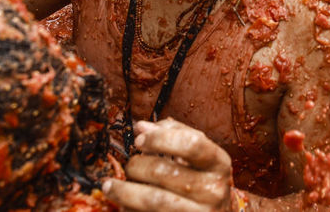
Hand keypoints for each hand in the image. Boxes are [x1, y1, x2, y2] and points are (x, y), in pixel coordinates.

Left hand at [104, 119, 232, 210]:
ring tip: (110, 186)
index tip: (139, 140)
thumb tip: (141, 126)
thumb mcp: (199, 157)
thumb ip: (174, 136)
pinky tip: (124, 205)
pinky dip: (130, 209)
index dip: (159, 139)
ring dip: (124, 191)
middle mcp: (213, 190)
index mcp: (219, 164)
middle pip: (164, 171)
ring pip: (153, 200)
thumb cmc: (203, 183)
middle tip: (129, 166)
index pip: (191, 144)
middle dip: (136, 165)